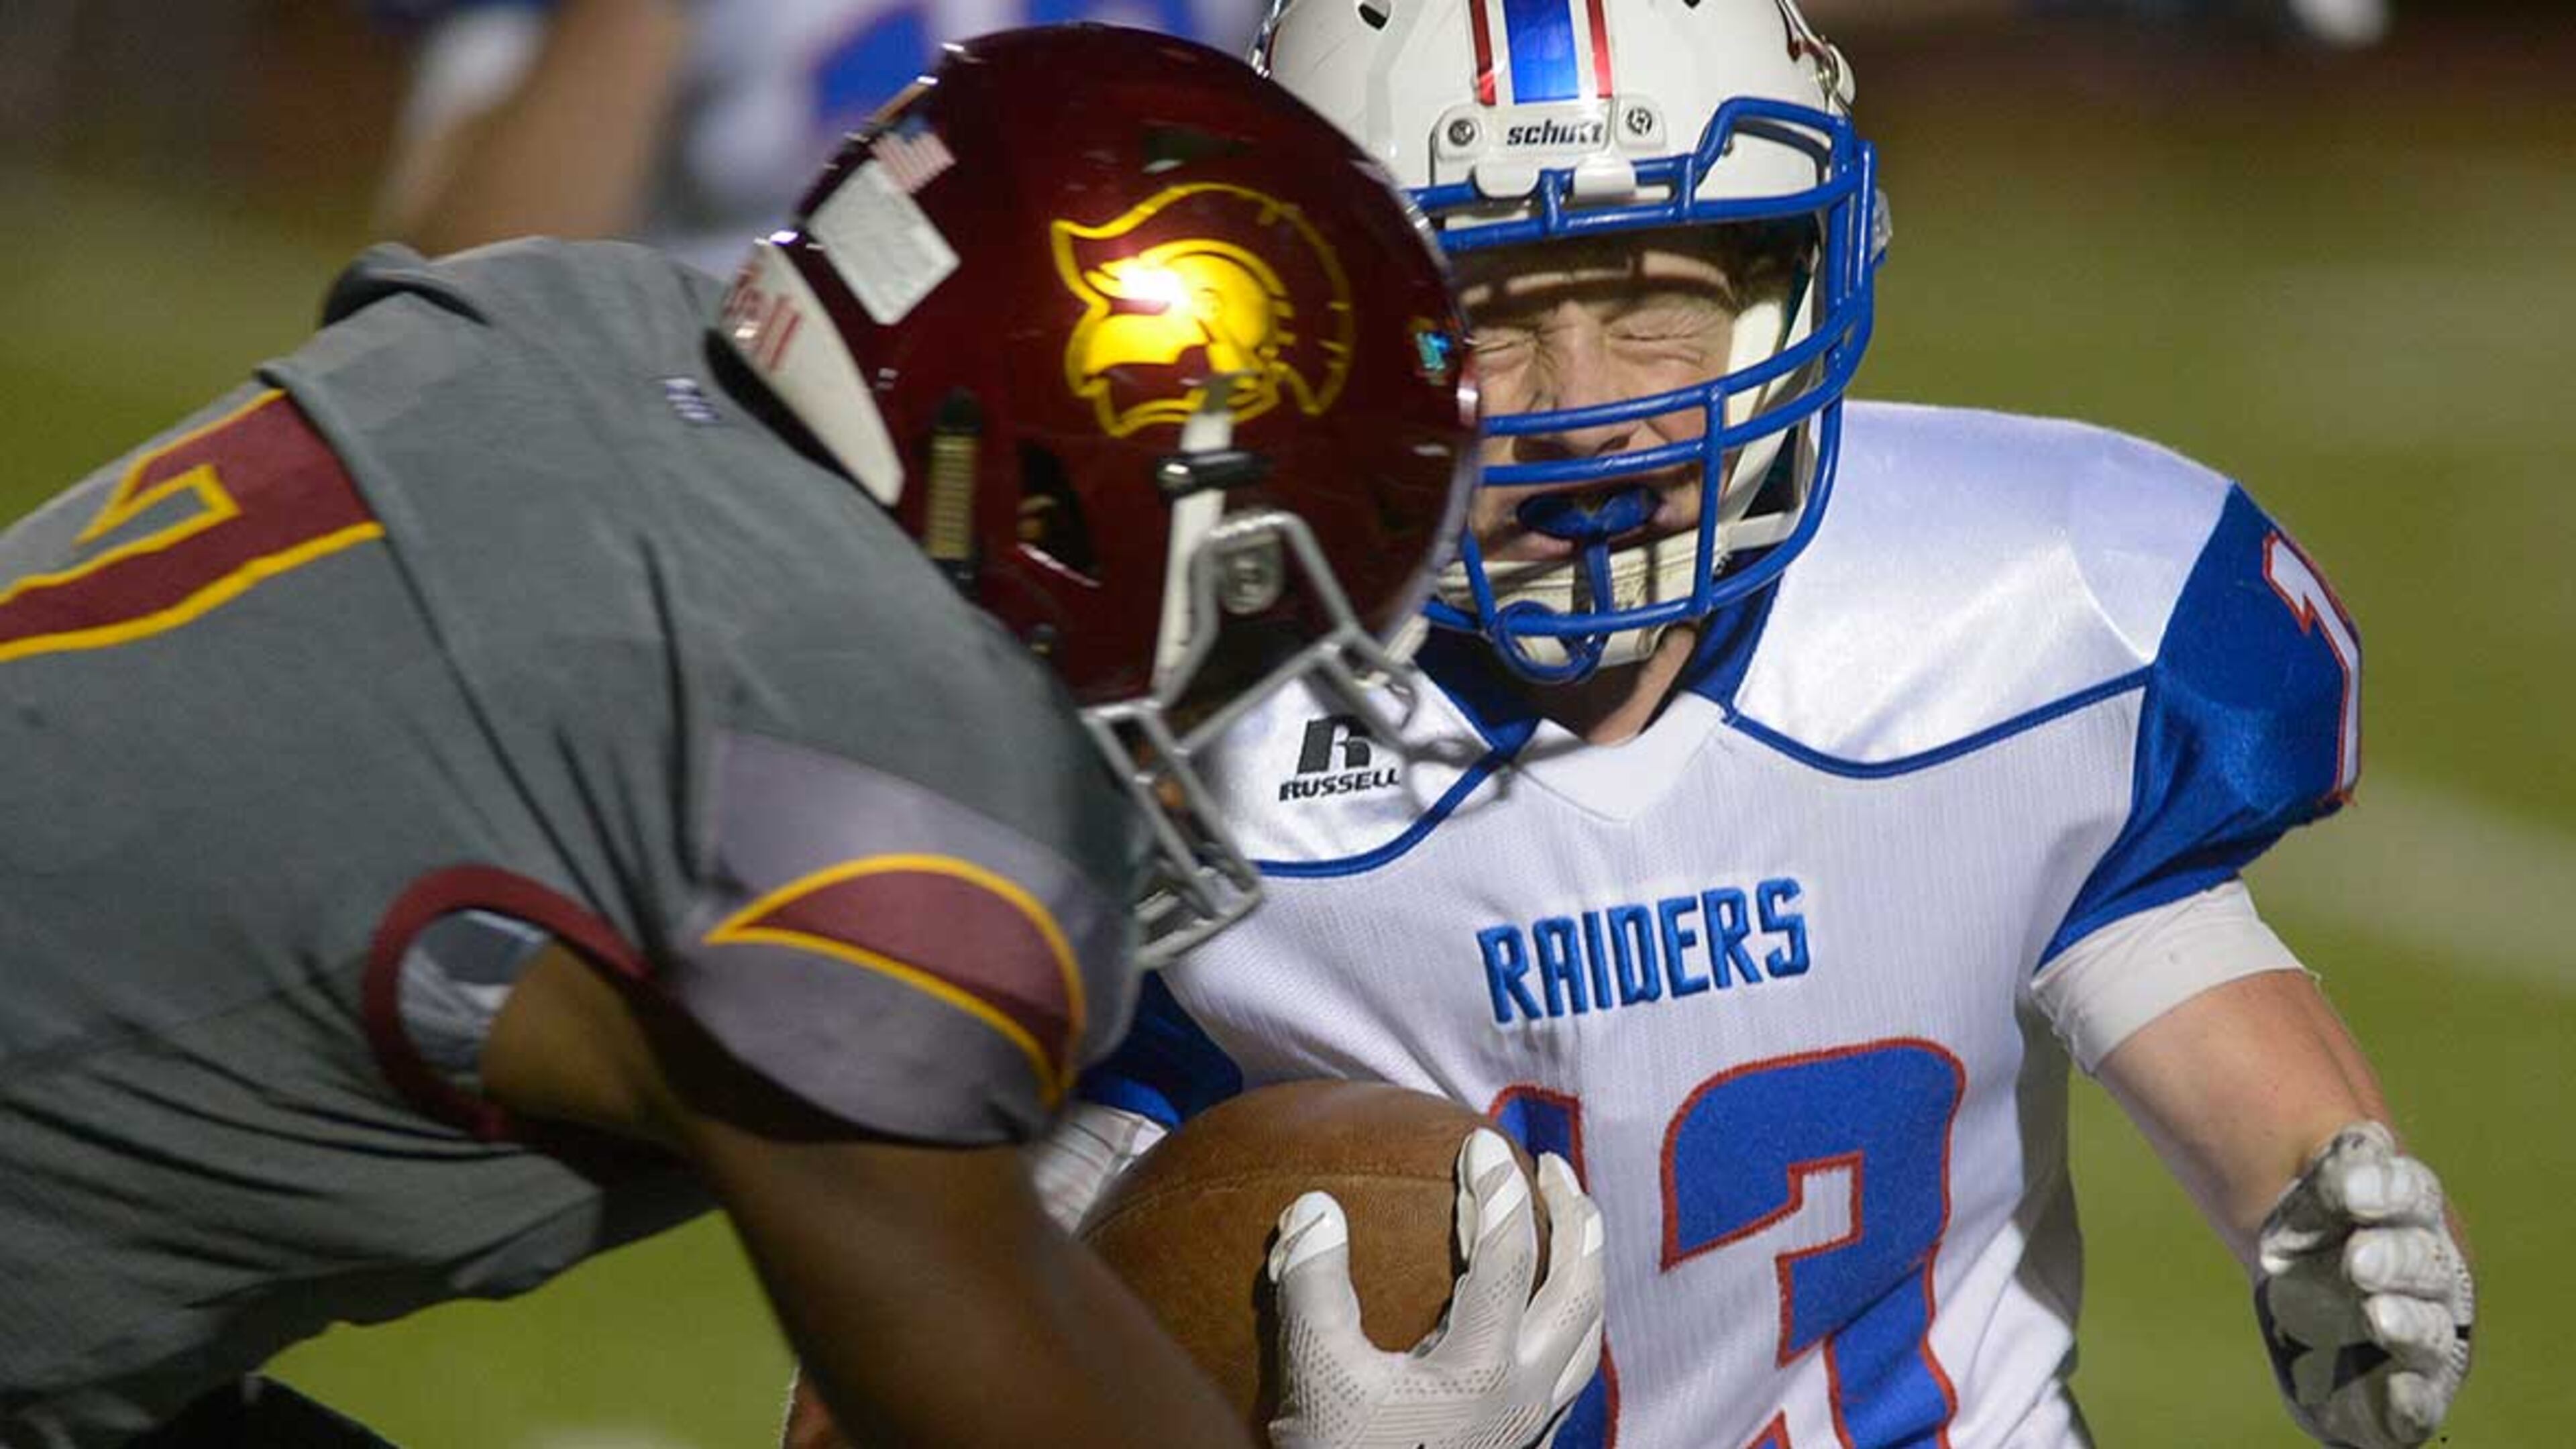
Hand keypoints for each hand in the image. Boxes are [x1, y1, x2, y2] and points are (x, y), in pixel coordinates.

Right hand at [1266, 1129, 1604, 1448]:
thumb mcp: (1315, 1377)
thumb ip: (1315, 1289)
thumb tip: (1316, 1206)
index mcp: (1484, 1368)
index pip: (1511, 1254)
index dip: (1498, 1189)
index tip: (1482, 1140)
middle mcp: (1525, 1394)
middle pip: (1581, 1290)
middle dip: (1575, 1219)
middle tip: (1551, 1166)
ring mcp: (1530, 1426)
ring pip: (1588, 1334)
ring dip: (1585, 1269)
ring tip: (1568, 1226)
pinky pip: (1569, 1373)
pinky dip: (1568, 1323)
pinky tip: (1540, 1315)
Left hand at [2255, 1121, 2472, 1447]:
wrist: (2305, 1310)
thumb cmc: (2305, 1237)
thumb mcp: (2297, 1201)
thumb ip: (2322, 1174)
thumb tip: (2356, 1134)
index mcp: (2406, 1212)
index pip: (2409, 1192)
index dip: (2386, 1190)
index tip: (2349, 1188)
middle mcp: (2426, 1270)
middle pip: (2424, 1261)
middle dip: (2396, 1260)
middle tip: (2358, 1262)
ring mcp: (2424, 1330)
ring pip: (2431, 1326)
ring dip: (2409, 1323)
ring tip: (2379, 1316)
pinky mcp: (2409, 1388)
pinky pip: (2421, 1397)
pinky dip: (2414, 1397)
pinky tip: (2400, 1391)